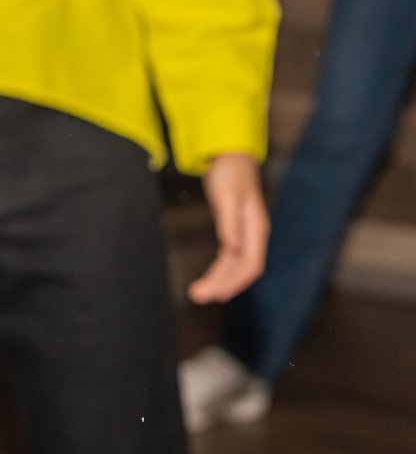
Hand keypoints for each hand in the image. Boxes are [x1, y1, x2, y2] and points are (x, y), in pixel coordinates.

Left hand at [188, 153, 269, 303]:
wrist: (230, 157)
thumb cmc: (229, 173)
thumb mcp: (227, 195)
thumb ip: (229, 221)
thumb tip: (231, 247)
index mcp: (256, 229)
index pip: (251, 264)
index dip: (236, 281)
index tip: (218, 294)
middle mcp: (253, 236)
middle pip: (241, 269)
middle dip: (222, 285)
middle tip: (198, 297)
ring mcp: (244, 236)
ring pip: (234, 266)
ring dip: (218, 280)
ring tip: (198, 294)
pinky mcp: (233, 232)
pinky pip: (228, 258)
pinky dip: (219, 270)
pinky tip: (209, 280)